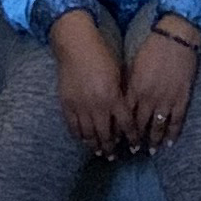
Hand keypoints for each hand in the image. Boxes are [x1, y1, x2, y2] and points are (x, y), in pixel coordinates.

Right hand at [48, 8, 131, 154]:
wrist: (75, 45)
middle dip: (111, 147)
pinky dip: (78, 136)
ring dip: (94, 145)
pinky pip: (73, 127)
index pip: (125, 125)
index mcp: (113, 97)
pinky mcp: (66, 104)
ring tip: (99, 152)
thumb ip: (121, 95)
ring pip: (88, 134)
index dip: (131, 138)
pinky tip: (82, 140)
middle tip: (113, 156)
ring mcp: (79, 107)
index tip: (134, 146)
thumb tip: (124, 113)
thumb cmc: (102, 55)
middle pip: (105, 134)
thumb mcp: (118, 74)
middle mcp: (97, 106)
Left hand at [118, 21, 200, 149]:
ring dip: (153, 141)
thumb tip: (123, 101)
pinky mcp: (182, 98)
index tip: (118, 139)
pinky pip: (176, 121)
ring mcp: (166, 100)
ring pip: (157, 127)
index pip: (125, 116)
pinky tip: (169, 143)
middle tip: (133, 151)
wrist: (175, 37)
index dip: (122, 129)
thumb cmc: (152, 48)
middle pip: (140, 125)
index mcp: (134, 89)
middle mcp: (149, 98)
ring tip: (150, 151)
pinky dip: (172, 133)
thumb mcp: (133, 66)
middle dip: (135, 140)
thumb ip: (128, 86)